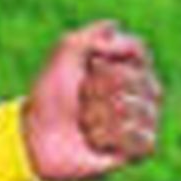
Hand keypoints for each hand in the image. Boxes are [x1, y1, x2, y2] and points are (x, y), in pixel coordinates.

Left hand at [21, 21, 162, 180]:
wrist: (36, 137)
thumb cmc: (51, 94)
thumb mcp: (66, 51)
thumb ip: (94, 34)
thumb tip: (121, 33)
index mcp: (131, 63)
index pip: (137, 51)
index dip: (104, 61)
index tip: (86, 69)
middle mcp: (144, 89)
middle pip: (135, 80)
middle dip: (98, 90)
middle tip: (81, 100)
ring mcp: (145, 118)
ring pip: (136, 110)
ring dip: (99, 116)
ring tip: (85, 123)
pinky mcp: (139, 148)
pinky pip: (141, 138)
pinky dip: (109, 138)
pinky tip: (96, 141)